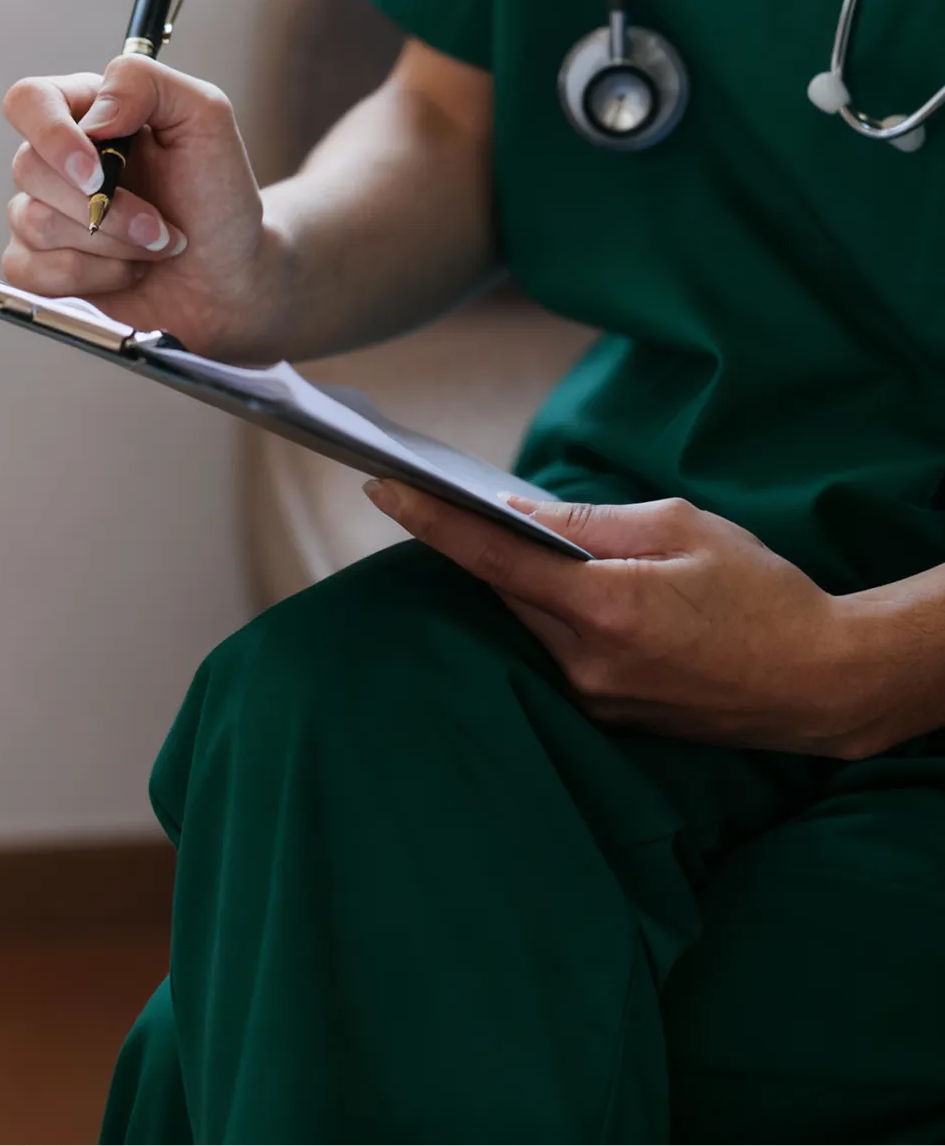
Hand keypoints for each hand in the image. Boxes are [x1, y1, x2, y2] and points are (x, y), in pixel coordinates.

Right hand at [2, 57, 285, 357]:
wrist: (231, 276)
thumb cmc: (218, 198)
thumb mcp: (205, 119)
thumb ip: (146, 83)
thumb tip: (93, 114)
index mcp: (87, 114)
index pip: (28, 102)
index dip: (52, 134)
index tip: (97, 173)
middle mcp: (56, 162)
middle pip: (28, 167)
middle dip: (107, 207)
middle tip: (160, 225)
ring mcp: (41, 216)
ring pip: (34, 223)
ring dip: (111, 243)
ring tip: (155, 246)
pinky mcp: (39, 270)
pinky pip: (32, 272)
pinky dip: (93, 277)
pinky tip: (128, 273)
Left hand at [364, 484, 888, 757]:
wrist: (821, 682)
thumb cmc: (763, 592)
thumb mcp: (682, 529)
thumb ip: (593, 523)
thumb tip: (521, 511)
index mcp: (605, 607)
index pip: (493, 560)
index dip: (432, 522)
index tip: (383, 488)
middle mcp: (587, 664)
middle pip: (501, 594)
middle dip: (474, 546)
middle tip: (441, 496)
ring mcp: (596, 699)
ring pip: (527, 626)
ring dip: (515, 584)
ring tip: (508, 538)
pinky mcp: (610, 716)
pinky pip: (556, 654)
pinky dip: (548, 617)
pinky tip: (563, 589)